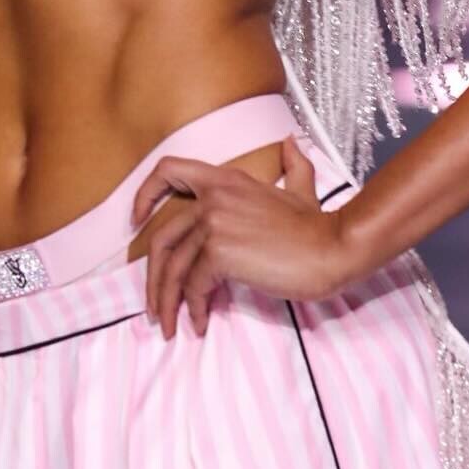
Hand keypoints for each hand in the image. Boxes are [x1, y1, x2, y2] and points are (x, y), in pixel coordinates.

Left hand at [132, 136, 355, 339]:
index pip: (170, 169)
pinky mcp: (220, 252)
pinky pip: (193, 286)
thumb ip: (292, 164)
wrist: (332, 248)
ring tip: (172, 326)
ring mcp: (214, 223)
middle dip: (153, 277)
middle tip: (157, 306)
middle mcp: (214, 197)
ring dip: (168, 302)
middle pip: (162, 238)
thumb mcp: (301, 188)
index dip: (145, 193)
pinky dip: (194, 309)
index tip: (136, 220)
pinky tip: (202, 323)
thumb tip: (290, 141)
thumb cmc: (317, 226)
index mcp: (227, 180)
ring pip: (172, 268)